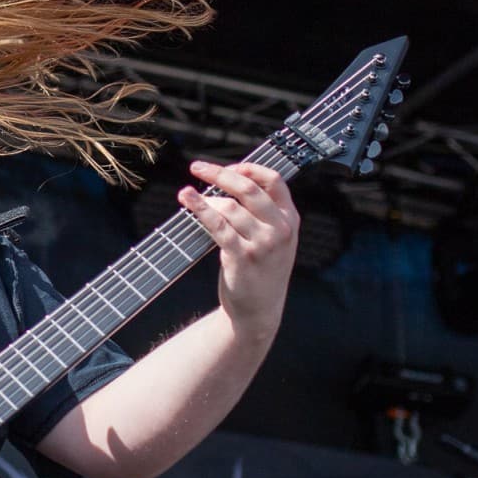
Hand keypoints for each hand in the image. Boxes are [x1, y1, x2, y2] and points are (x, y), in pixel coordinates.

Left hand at [179, 160, 298, 335]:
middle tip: (197, 167)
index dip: (249, 168)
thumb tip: (229, 181)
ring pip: (229, 207)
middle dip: (219, 173)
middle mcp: (280, 229)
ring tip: (187, 195)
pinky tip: (187, 200)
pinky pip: (217, 225)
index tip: (228, 167)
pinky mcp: (241, 257)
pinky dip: (200, 209)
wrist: (259, 310)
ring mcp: (262, 244)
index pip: (274, 180)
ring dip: (205, 197)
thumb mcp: (276, 240)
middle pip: (248, 189)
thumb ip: (264, 213)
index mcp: (290, 219)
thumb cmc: (262, 271)